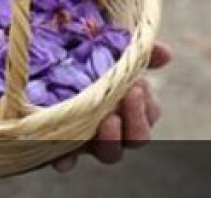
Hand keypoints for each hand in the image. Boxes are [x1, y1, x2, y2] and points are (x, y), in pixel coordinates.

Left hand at [53, 40, 172, 172]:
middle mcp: (115, 127)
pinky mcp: (62, 146)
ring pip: (110, 153)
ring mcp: (90, 140)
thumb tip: (165, 53)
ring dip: (112, 141)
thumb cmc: (86, 58)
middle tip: (129, 95)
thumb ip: (140, 51)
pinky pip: (66, 160)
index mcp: (130, 106)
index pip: (150, 114)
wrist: (45, 62)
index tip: (138, 84)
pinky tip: (62, 156)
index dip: (148, 105)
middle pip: (137, 138)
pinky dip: (66, 160)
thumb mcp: (112, 49)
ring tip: (107, 121)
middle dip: (137, 120)